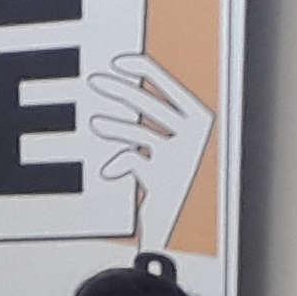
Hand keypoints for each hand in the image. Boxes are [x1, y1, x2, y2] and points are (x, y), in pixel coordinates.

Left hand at [81, 53, 213, 252]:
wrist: (179, 233)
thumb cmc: (170, 187)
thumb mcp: (164, 146)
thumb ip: (147, 119)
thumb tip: (116, 92)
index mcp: (200, 117)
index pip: (168, 81)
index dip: (141, 67)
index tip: (118, 62)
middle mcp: (194, 135)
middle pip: (149, 103)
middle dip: (119, 90)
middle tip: (95, 82)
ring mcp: (180, 157)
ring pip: (140, 131)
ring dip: (115, 127)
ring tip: (96, 124)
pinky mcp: (165, 180)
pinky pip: (134, 160)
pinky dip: (118, 164)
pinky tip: (109, 171)